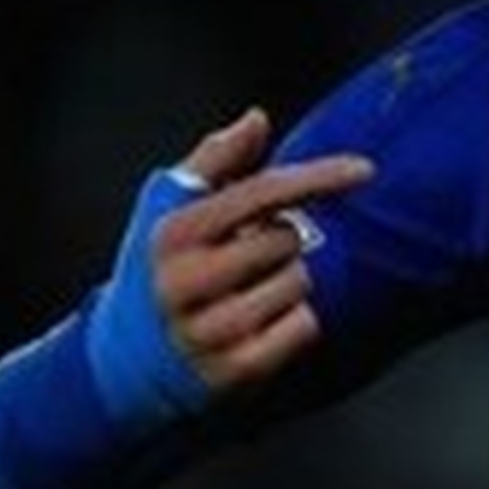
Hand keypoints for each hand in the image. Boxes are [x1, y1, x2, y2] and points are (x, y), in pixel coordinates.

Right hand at [151, 108, 373, 393]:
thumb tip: (256, 119)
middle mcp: (187, 281)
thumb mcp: (169, 210)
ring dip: (288, 285)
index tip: (365, 169)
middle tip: (246, 260)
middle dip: (281, 244)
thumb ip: (215, 160)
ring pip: (300, 283)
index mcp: (175, 233)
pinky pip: (305, 327)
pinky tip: (260, 326)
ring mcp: (210, 329)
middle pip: (288, 239)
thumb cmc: (162, 271)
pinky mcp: (235, 370)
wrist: (122, 363)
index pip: (262, 192)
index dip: (318, 176)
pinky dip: (296, 323)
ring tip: (247, 294)